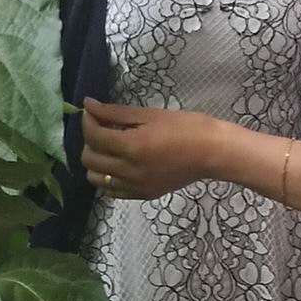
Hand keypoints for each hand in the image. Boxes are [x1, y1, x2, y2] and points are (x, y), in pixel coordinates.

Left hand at [80, 99, 228, 199]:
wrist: (212, 152)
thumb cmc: (186, 127)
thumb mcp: (150, 114)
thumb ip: (115, 113)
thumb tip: (88, 105)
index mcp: (131, 147)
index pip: (94, 136)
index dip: (87, 120)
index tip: (91, 110)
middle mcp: (128, 171)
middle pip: (89, 159)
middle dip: (89, 140)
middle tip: (102, 128)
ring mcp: (135, 187)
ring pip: (96, 178)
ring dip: (96, 161)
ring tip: (109, 147)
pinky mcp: (142, 195)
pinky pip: (112, 190)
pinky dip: (108, 177)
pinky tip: (118, 164)